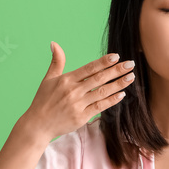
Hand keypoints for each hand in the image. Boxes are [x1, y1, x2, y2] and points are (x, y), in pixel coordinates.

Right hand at [19, 41, 134, 141]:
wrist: (38, 125)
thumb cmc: (43, 101)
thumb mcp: (48, 79)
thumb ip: (56, 62)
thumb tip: (55, 43)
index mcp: (66, 80)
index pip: (89, 68)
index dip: (103, 62)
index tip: (116, 56)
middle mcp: (73, 91)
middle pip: (99, 79)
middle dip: (116, 71)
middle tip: (131, 64)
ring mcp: (78, 105)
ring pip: (102, 92)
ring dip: (118, 84)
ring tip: (131, 77)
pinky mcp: (82, 117)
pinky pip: (100, 107)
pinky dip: (112, 100)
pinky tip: (122, 94)